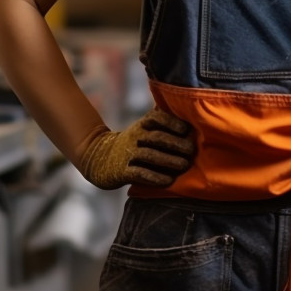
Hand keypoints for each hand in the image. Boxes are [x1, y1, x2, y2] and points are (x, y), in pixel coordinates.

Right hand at [77, 108, 194, 189]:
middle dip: (175, 143)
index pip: (156, 118)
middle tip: (192, 150)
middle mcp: (135, 137)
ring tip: (184, 165)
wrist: (98, 158)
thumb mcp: (143, 127)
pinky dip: (154, 177)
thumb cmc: (132, 142)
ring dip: (168, 160)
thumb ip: (162, 120)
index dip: (172, 122)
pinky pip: (139, 173)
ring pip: (149, 155)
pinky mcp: (122, 171)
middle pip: (156, 137)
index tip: (187, 129)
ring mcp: (127, 154)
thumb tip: (189, 109)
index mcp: (142, 125)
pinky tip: (168, 181)